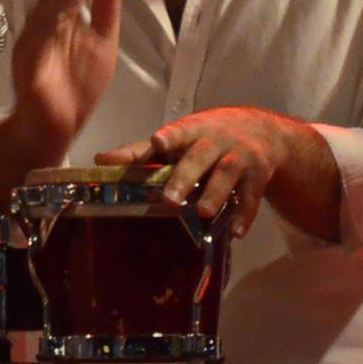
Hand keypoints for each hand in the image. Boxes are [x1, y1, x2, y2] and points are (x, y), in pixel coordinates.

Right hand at [0, 0, 121, 188]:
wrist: (56, 126)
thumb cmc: (78, 86)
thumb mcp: (102, 43)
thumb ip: (105, 10)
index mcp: (60, 19)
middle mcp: (44, 26)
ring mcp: (34, 43)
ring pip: (48, 9)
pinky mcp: (28, 62)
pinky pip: (40, 37)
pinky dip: (50, 21)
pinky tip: (63, 7)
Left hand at [95, 106, 298, 237]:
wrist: (262, 131)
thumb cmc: (206, 135)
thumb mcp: (178, 137)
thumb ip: (140, 151)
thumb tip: (100, 161)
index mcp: (192, 130)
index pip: (178, 132)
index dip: (168, 137)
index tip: (157, 143)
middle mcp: (216, 142)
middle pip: (200, 158)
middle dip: (185, 177)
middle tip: (169, 198)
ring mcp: (239, 158)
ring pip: (226, 176)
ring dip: (215, 194)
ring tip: (202, 213)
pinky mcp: (257, 177)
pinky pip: (251, 198)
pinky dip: (245, 215)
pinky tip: (236, 233)